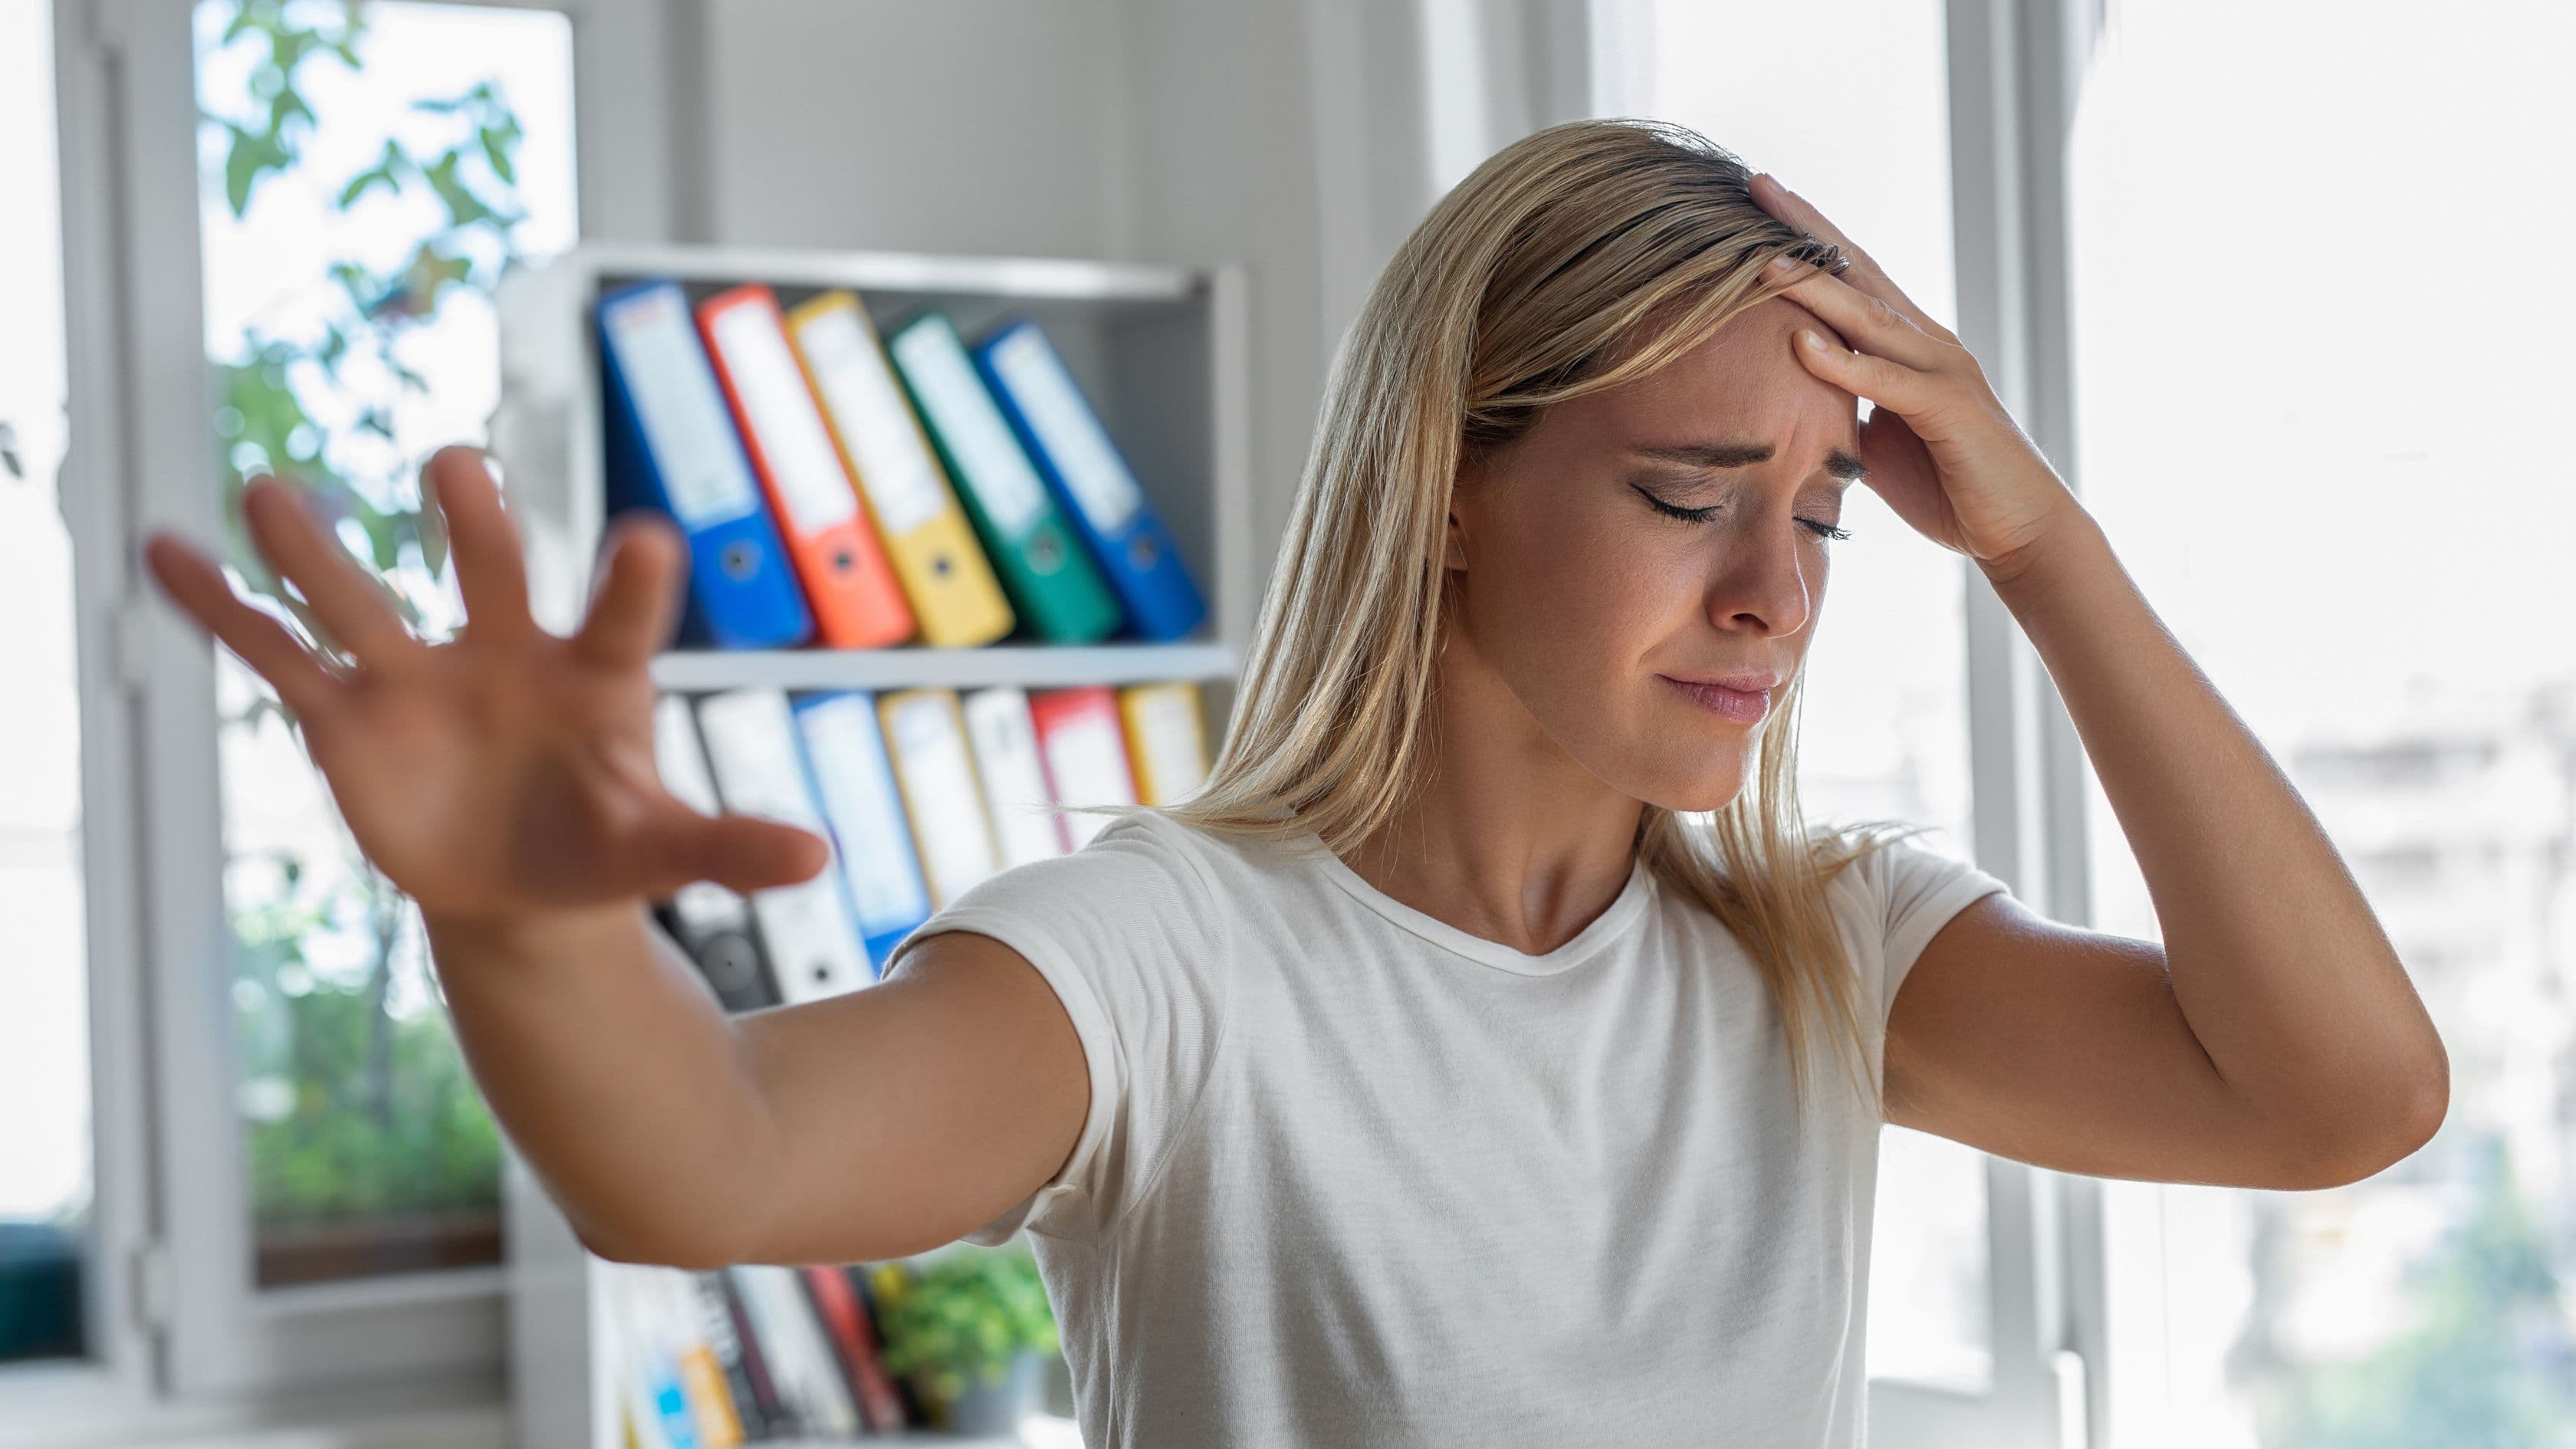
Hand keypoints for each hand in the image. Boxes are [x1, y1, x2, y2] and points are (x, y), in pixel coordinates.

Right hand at [143, 446, 830, 928]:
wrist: (522, 875)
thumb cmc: (606, 842)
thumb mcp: (666, 851)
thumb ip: (729, 846)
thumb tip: (820, 861)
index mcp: (595, 675)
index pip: (622, 618)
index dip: (635, 583)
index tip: (651, 538)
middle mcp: (503, 653)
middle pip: (490, 576)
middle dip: (473, 527)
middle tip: (459, 464)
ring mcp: (418, 677)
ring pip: (363, 602)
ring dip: (317, 549)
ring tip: (266, 489)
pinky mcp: (345, 717)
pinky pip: (276, 656)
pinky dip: (221, 609)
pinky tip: (164, 552)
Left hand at [1748, 172, 2085, 583]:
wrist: (2021, 531)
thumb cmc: (1949, 487)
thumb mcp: (1877, 440)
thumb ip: (1842, 409)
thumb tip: (1790, 402)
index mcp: (1907, 345)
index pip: (1850, 276)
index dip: (1805, 238)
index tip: (1756, 201)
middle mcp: (1926, 342)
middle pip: (1857, 272)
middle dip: (1806, 229)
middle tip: (1757, 183)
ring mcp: (1942, 369)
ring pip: (1868, 316)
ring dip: (1813, 285)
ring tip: (1761, 257)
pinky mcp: (1950, 409)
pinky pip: (1887, 381)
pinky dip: (1844, 362)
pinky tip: (1802, 343)